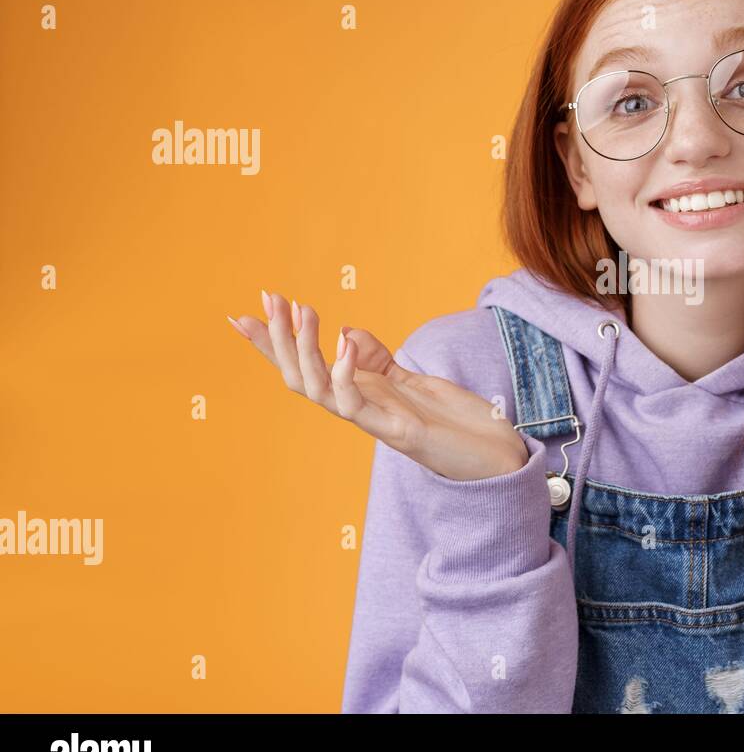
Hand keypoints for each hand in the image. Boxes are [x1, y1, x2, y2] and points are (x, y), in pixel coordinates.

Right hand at [226, 290, 528, 479]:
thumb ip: (377, 358)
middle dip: (278, 339)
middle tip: (270, 298)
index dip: (272, 345)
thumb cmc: (454, 420)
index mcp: (358, 396)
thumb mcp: (410, 378)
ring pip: (317, 390)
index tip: (240, 315)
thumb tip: (345, 332)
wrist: (494, 452)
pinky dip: (345, 374)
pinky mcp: (399, 431)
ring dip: (305, 349)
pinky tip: (344, 342)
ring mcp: (375, 423)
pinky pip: (356, 406)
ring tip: (304, 310)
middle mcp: (359, 411)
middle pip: (299, 377)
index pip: (304, 367)